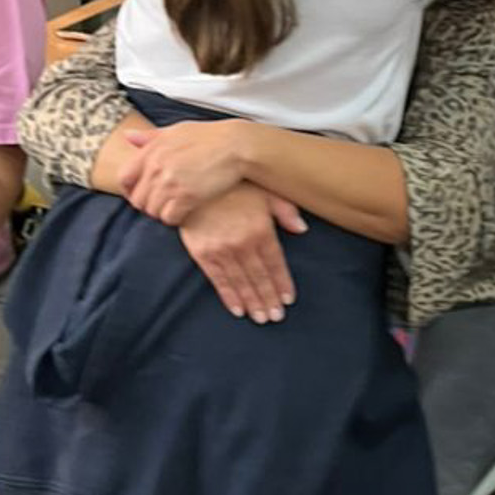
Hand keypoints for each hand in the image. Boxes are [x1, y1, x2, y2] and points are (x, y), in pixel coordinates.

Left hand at [122, 120, 250, 224]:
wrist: (237, 146)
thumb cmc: (210, 137)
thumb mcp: (178, 130)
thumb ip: (151, 136)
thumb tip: (127, 136)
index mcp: (152, 150)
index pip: (124, 178)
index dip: (130, 190)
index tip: (143, 194)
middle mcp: (157, 167)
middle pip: (138, 200)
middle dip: (149, 205)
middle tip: (163, 205)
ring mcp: (171, 182)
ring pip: (153, 211)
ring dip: (163, 213)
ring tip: (176, 208)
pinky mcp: (187, 196)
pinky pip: (169, 217)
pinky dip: (176, 218)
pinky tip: (186, 212)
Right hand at [179, 185, 306, 322]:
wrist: (192, 176)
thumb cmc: (233, 182)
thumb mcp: (265, 190)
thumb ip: (285, 210)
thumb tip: (302, 228)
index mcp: (260, 229)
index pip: (276, 263)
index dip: (282, 283)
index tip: (288, 300)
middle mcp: (242, 243)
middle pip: (260, 277)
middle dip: (268, 299)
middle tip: (275, 317)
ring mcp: (221, 249)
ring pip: (241, 282)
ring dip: (252, 302)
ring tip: (261, 318)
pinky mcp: (202, 252)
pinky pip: (218, 279)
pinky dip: (229, 296)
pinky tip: (238, 309)